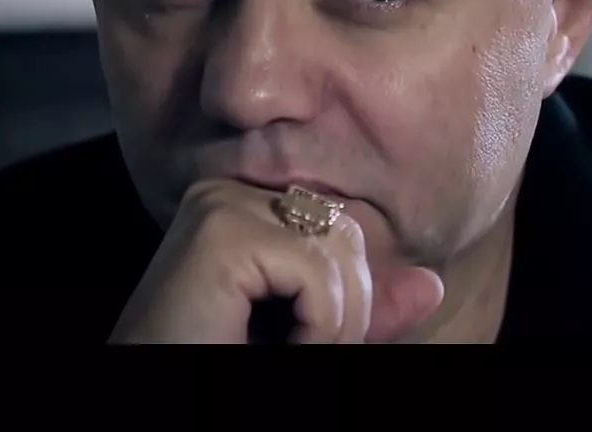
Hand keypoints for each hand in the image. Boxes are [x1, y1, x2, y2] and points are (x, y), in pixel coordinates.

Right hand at [109, 179, 444, 343]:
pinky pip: (317, 272)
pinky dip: (316, 328)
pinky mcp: (220, 230)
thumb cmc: (217, 367)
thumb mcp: (308, 338)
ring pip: (341, 252)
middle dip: (346, 309)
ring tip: (282, 351)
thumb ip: (364, 311)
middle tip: (295, 348)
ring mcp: (221, 203)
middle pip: (349, 233)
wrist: (159, 400)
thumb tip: (432, 284)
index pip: (344, 230)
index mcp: (245, 206)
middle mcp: (228, 190)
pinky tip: (272, 347)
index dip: (350, 298)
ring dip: (333, 325)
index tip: (307, 337)